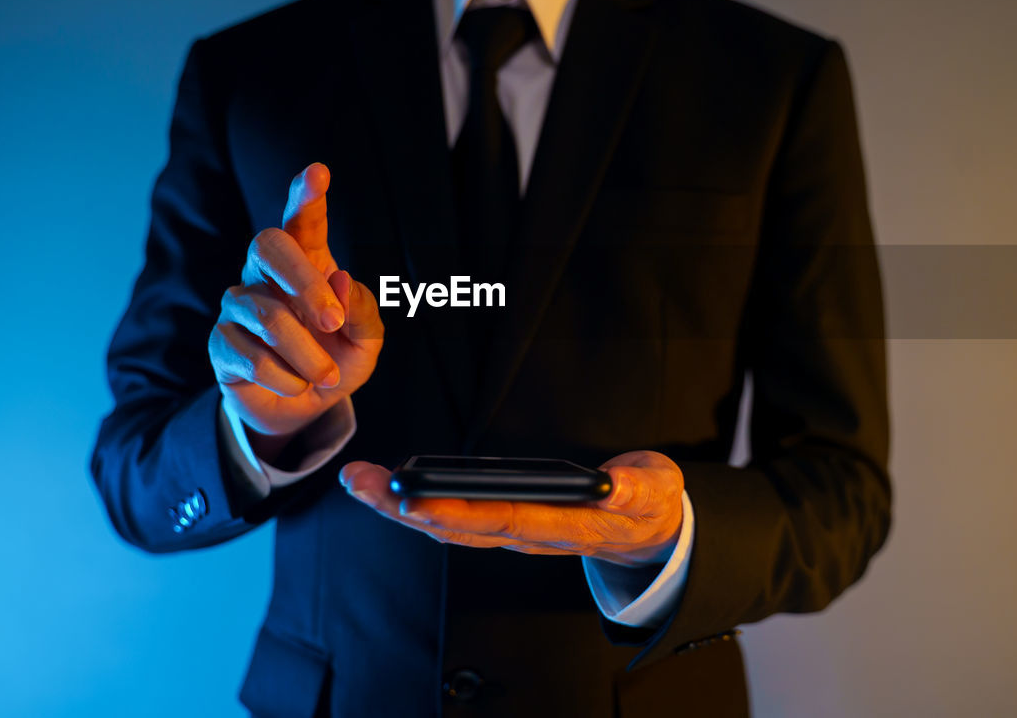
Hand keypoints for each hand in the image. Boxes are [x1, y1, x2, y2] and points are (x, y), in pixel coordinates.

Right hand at [208, 163, 383, 442]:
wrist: (305, 409)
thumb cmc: (336, 360)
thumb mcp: (366, 342)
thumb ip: (363, 310)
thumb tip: (341, 280)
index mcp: (307, 262)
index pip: (302, 221)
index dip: (306, 196)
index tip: (319, 173)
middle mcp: (266, 274)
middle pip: (267, 246)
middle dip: (303, 281)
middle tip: (332, 321)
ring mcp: (238, 305)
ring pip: (268, 317)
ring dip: (307, 354)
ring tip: (325, 376)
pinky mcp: (221, 343)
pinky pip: (253, 358)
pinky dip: (286, 379)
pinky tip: (294, 385)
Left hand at [339, 451, 684, 565]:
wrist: (649, 532)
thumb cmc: (648, 504)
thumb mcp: (655, 489)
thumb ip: (635, 488)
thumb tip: (612, 482)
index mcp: (566, 524)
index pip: (504, 519)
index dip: (457, 511)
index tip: (416, 499)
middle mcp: (532, 535)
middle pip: (461, 526)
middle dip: (407, 506)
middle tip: (364, 482)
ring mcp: (516, 533)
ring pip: (450, 526)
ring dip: (401, 507)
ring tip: (361, 481)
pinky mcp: (508, 523)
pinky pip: (456, 520)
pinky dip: (419, 505)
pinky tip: (390, 491)